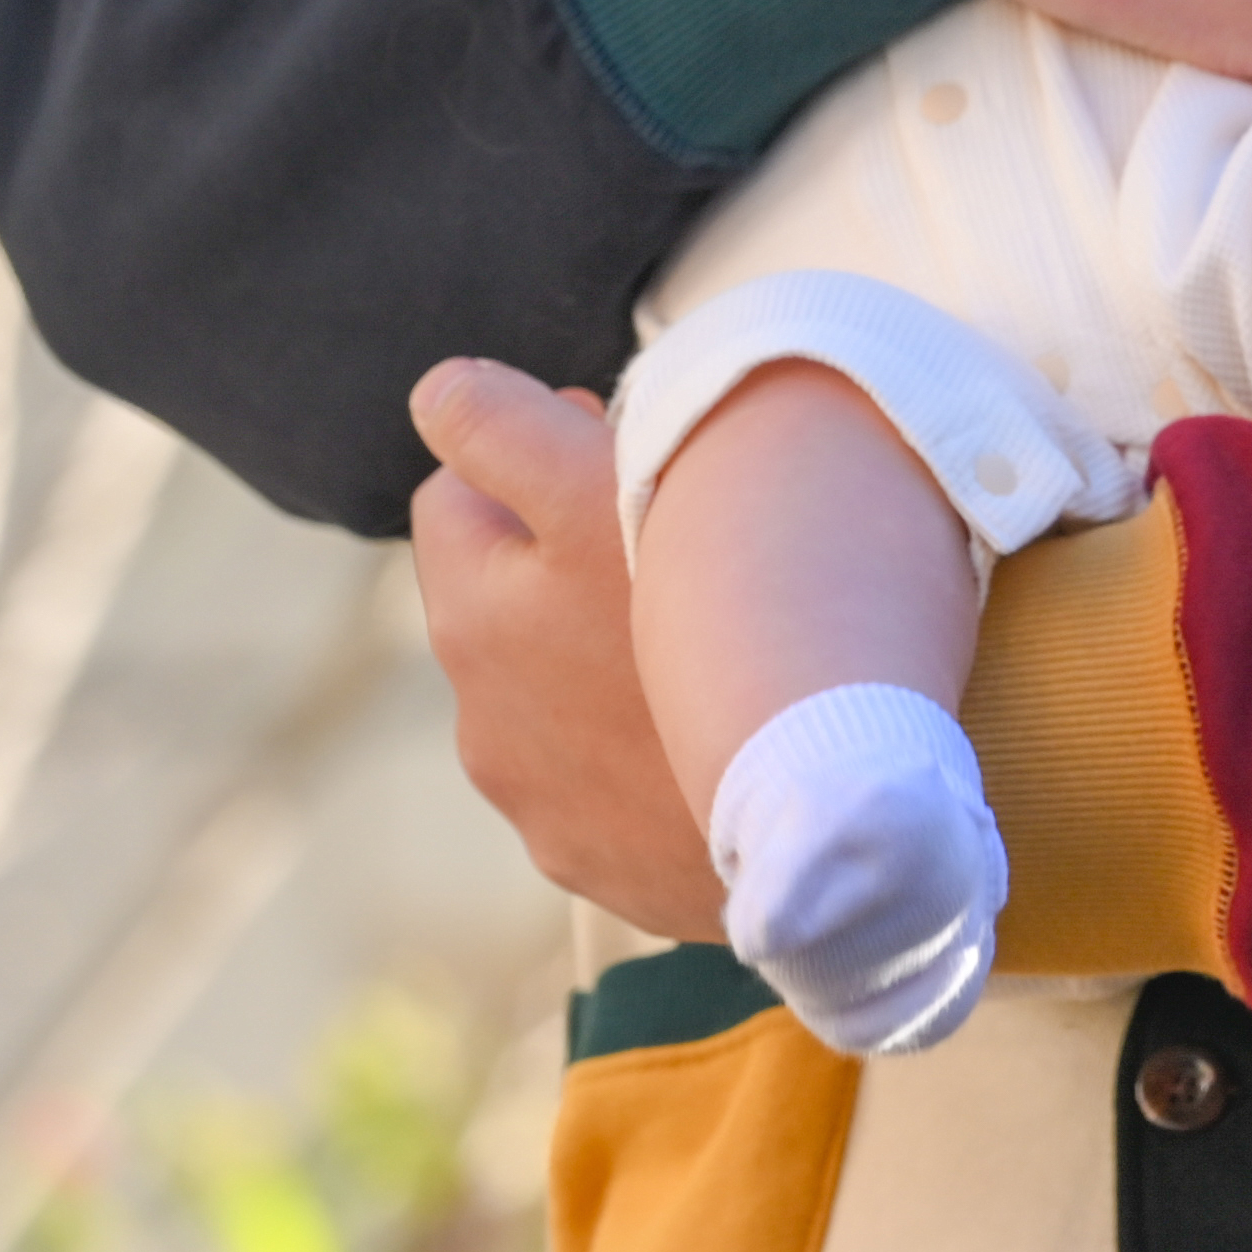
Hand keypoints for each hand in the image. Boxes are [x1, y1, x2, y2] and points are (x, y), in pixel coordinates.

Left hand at [408, 359, 719, 939]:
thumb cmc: (714, 621)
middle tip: (661, 542)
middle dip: (552, 562)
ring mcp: (538, 799)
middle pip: (496, 599)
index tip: (609, 452)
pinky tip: (703, 731)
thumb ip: (503, 429)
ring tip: (693, 645)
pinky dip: (629, 751)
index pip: (450, 496)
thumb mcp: (602, 489)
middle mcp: (483, 716)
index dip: (527, 456)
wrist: (813, 802)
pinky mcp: (593, 859)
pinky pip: (597, 781)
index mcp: (475, 613)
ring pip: (546, 694)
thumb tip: (439, 392)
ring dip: (590, 660)